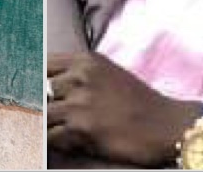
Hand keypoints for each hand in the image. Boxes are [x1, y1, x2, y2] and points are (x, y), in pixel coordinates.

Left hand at [47, 51, 200, 167]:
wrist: (167, 125)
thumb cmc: (139, 102)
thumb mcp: (108, 73)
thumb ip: (79, 74)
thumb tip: (48, 84)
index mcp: (85, 61)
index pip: (42, 65)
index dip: (36, 81)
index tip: (35, 93)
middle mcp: (80, 77)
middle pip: (38, 91)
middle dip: (41, 105)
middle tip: (46, 116)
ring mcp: (80, 103)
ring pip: (42, 114)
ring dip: (47, 125)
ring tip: (58, 130)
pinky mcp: (82, 128)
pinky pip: (52, 136)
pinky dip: (56, 141)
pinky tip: (70, 141)